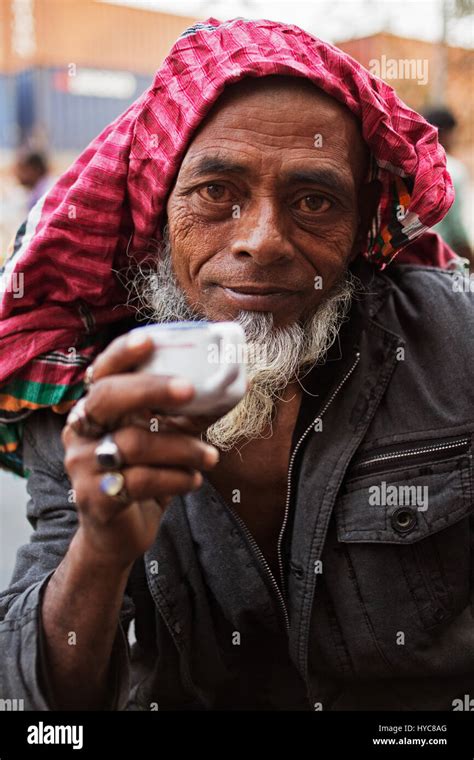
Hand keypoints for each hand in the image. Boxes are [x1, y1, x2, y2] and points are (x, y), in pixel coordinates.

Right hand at [62, 331, 219, 568]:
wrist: (118, 535)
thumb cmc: (143, 476)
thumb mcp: (166, 439)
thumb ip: (191, 414)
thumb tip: (238, 384)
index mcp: (97, 409)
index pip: (103, 371)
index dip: (123, 354)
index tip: (151, 340)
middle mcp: (82, 431)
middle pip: (108, 398)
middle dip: (152, 389)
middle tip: (191, 390)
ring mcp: (83, 465)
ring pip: (134, 443)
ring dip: (183, 448)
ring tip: (211, 456)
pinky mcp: (95, 498)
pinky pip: (140, 480)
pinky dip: (175, 478)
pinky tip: (194, 481)